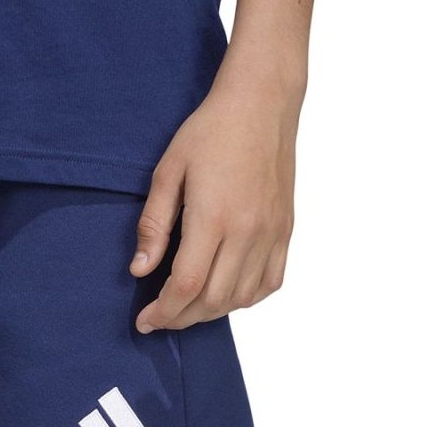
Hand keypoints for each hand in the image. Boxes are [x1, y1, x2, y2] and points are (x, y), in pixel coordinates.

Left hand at [129, 81, 299, 330]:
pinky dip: (247, 298)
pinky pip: (271, 282)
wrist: (262, 104)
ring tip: (187, 307)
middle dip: (182, 318)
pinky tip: (226, 294)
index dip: (163, 312)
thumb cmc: (211, 132)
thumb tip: (140, 269)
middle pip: (214, 300)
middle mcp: (248, 231)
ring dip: (212, 312)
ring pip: (243, 298)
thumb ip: (153, 225)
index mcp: (214, 217)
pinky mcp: (286, 230)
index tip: (144, 321)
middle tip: (160, 317)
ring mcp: (272, 233)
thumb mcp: (167, 172)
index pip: (187, 285)